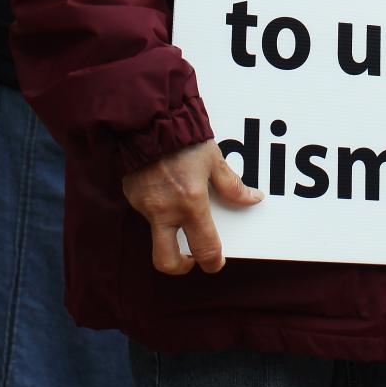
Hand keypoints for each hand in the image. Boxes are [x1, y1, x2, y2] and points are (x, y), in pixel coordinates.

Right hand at [122, 139, 262, 275]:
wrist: (149, 119)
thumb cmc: (185, 138)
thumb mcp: (214, 160)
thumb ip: (232, 185)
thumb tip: (253, 199)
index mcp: (191, 203)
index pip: (204, 249)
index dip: (213, 262)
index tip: (216, 261)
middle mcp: (165, 211)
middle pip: (166, 262)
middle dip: (180, 266)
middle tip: (190, 258)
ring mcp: (145, 206)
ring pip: (155, 233)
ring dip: (169, 231)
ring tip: (180, 210)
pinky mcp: (132, 196)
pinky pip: (146, 211)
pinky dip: (157, 206)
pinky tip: (165, 188)